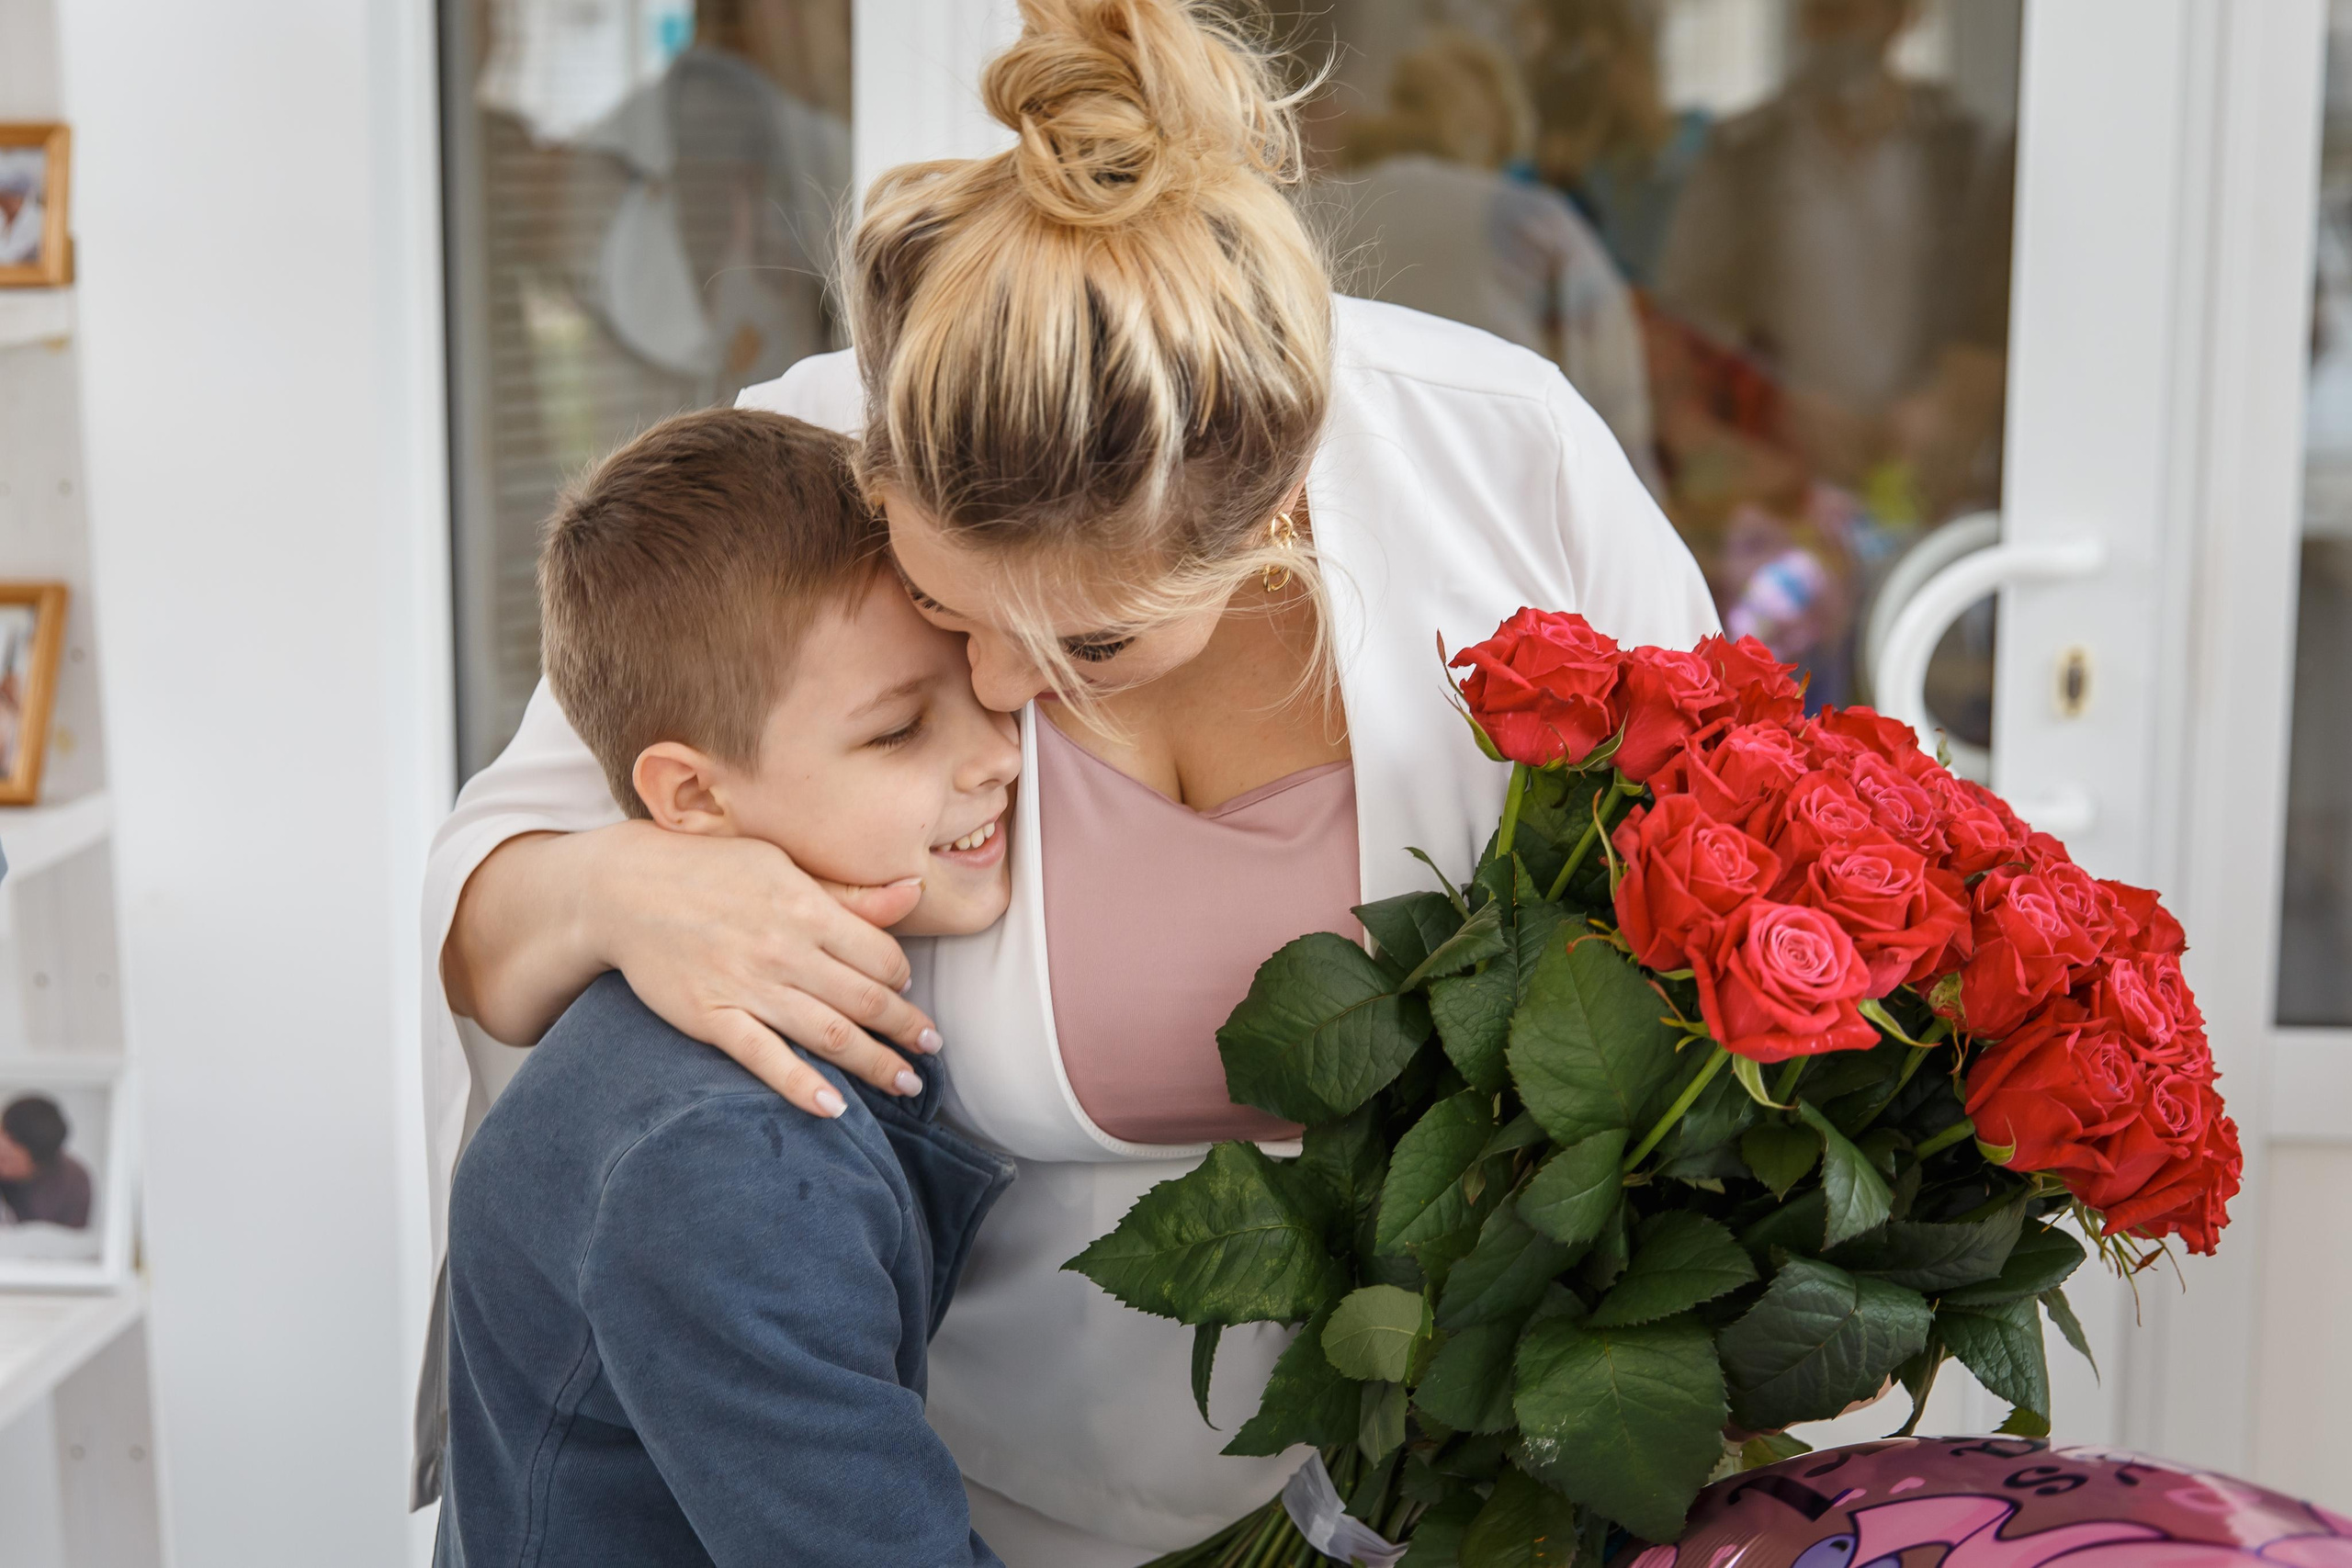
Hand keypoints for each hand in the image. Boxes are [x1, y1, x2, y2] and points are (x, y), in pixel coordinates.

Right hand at [589, 821, 939, 1118]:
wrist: (625, 888)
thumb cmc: (709, 870)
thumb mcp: (782, 864)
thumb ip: (848, 892)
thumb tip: (913, 893)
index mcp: (807, 908)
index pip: (881, 957)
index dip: (902, 979)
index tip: (906, 991)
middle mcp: (785, 950)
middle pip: (866, 1001)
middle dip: (907, 1030)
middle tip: (932, 1050)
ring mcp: (748, 987)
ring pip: (830, 1034)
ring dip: (876, 1064)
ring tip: (907, 1085)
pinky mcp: (712, 1018)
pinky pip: (765, 1058)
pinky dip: (803, 1086)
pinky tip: (836, 1108)